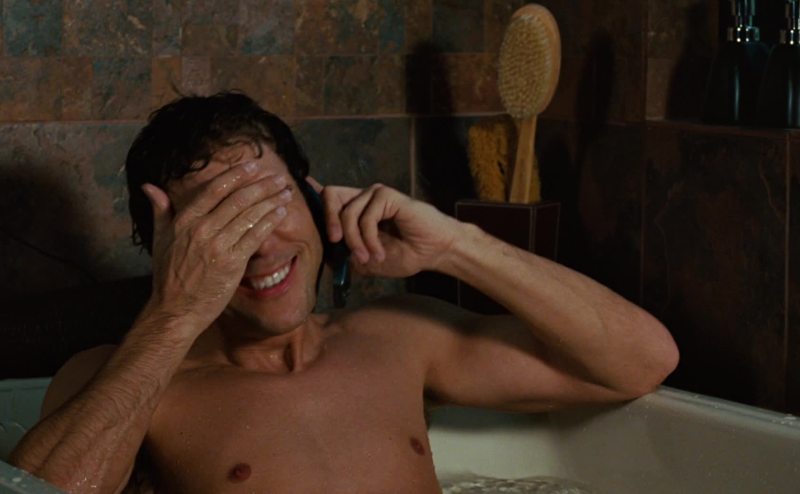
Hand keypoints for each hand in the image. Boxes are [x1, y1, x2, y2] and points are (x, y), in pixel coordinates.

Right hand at [141, 161, 292, 332]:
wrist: (176, 309)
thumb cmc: (169, 275)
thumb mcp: (159, 239)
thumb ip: (160, 210)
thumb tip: (150, 186)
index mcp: (185, 220)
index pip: (215, 189)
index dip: (237, 175)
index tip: (254, 166)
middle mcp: (202, 229)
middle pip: (238, 199)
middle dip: (262, 186)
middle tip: (279, 177)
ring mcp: (218, 245)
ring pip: (250, 215)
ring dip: (271, 200)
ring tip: (285, 192)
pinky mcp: (232, 262)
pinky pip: (256, 236)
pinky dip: (270, 221)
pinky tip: (281, 212)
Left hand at [313, 181, 460, 277]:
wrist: (435, 252)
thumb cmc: (406, 254)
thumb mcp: (368, 261)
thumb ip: (347, 255)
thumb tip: (325, 254)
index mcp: (356, 209)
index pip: (328, 197)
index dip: (312, 195)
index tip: (295, 197)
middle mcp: (363, 198)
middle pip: (330, 195)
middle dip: (328, 221)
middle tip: (338, 243)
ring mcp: (375, 195)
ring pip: (347, 213)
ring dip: (355, 241)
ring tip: (369, 258)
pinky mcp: (387, 196)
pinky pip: (366, 217)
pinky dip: (370, 239)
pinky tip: (380, 252)